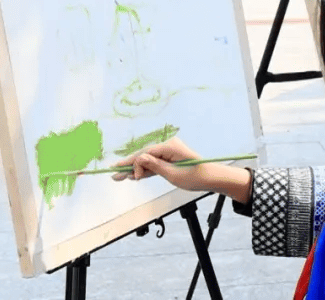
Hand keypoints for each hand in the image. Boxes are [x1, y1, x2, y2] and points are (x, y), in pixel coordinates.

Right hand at [111, 138, 253, 203]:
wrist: (212, 178)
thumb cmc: (196, 176)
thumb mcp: (173, 174)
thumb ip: (154, 166)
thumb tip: (139, 160)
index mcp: (170, 146)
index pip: (146, 153)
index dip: (134, 164)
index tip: (126, 174)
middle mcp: (168, 146)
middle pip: (144, 155)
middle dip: (129, 165)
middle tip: (112, 172)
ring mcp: (169, 152)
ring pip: (147, 160)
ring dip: (135, 168)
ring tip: (119, 176)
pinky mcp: (170, 158)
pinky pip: (154, 163)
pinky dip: (145, 170)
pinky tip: (134, 175)